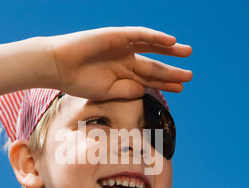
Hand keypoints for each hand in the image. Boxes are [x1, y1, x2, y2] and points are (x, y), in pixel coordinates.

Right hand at [46, 27, 192, 100]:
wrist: (59, 66)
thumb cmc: (78, 82)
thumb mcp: (107, 92)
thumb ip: (127, 91)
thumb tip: (146, 90)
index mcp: (122, 75)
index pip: (148, 80)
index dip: (165, 84)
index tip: (180, 89)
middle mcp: (125, 60)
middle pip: (153, 65)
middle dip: (171, 70)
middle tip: (189, 75)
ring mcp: (122, 47)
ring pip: (151, 47)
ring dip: (169, 50)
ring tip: (187, 53)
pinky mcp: (117, 35)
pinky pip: (140, 35)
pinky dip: (156, 37)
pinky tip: (171, 41)